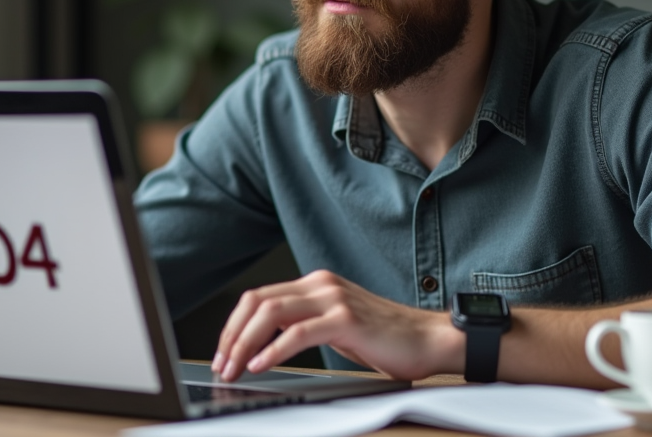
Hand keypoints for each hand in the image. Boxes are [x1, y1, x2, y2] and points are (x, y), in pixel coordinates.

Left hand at [210, 269, 461, 381]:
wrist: (429, 339)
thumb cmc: (387, 339)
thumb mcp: (337, 327)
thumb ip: (305, 326)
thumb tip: (264, 347)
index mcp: (316, 284)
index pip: (259, 297)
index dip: (233, 326)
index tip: (223, 353)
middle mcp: (321, 284)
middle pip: (256, 301)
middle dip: (231, 335)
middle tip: (221, 364)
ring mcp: (333, 298)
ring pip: (270, 312)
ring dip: (244, 343)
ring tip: (234, 368)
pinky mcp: (345, 318)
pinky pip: (297, 332)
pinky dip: (273, 350)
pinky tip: (260, 365)